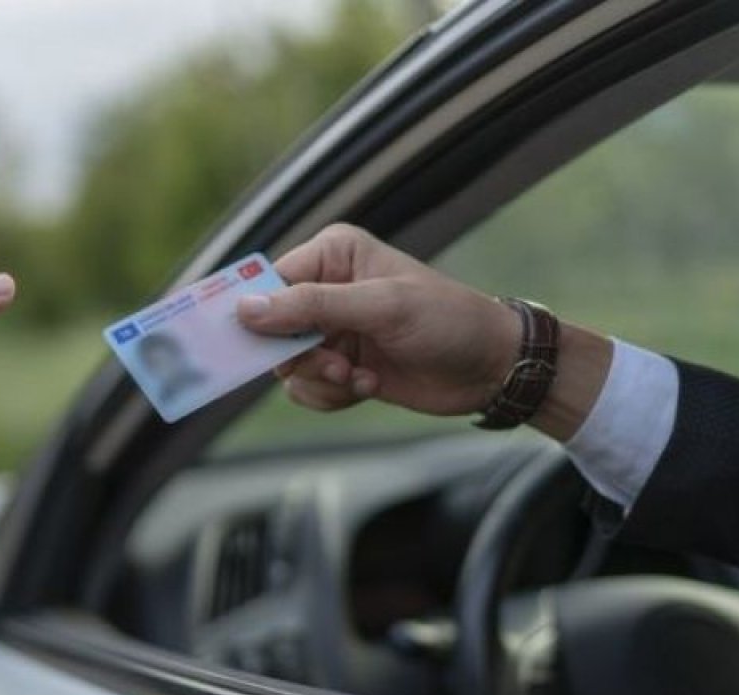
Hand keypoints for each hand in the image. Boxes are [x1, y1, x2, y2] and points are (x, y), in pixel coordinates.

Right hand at [236, 224, 518, 415]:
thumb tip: (246, 309)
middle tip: (335, 366)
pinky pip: (307, 388)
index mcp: (333, 255)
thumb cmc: (448, 320)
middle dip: (300, 356)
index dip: (257, 315)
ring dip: (320, 380)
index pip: (269, 282)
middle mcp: (327, 289)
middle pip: (271, 330)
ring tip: (358, 378)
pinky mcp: (341, 365)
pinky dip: (332, 395)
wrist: (492, 367)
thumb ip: (312, 307)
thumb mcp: (381, 307)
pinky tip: (369, 386)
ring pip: (287, 366)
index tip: (251, 345)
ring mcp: (333, 330)